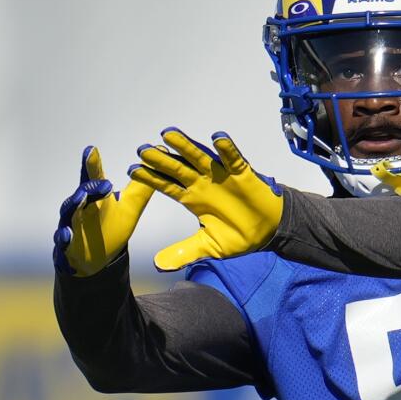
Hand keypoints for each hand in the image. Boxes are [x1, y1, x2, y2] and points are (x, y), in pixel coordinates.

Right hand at [53, 146, 153, 275]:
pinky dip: (63, 238)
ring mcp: (71, 225)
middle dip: (90, 187)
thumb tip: (156, 160)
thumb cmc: (110, 227)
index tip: (91, 150)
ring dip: (73, 205)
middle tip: (103, 183)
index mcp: (96, 196)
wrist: (96, 259)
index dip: (92, 164)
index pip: (94, 177)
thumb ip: (142, 187)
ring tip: (80, 199)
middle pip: (82, 193)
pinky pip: (62, 241)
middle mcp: (81, 206)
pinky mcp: (66, 245)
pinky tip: (67, 236)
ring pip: (68, 213)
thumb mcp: (130, 208)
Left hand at [131, 129, 282, 270]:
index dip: (150, 178)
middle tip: (142, 150)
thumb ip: (185, 253)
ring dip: (185, 146)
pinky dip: (226, 149)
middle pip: (178, 168)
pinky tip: (217, 138)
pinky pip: (233, 159)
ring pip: (199, 158)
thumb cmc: (238, 235)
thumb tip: (159, 265)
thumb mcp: (208, 247)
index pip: (166, 186)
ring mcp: (221, 176)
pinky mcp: (242, 173)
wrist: (268, 230)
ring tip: (168, 135)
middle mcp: (203, 184)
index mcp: (192, 199)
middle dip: (161, 160)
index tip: (132, 170)